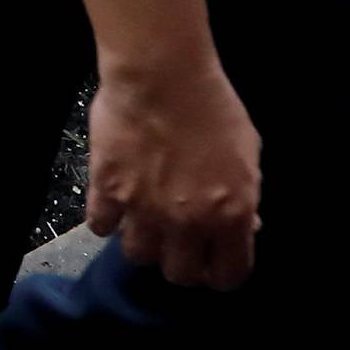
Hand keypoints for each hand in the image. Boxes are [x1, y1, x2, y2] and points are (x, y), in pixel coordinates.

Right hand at [86, 56, 261, 290]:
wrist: (161, 74)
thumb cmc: (212, 105)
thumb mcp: (249, 151)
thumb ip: (247, 194)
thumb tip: (246, 222)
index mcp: (230, 215)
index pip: (228, 276)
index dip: (221, 273)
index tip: (213, 261)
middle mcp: (187, 223)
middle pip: (180, 275)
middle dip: (181, 261)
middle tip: (178, 240)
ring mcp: (143, 210)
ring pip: (139, 257)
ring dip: (144, 242)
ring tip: (144, 220)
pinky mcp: (107, 191)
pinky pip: (100, 226)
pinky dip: (107, 218)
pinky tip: (114, 202)